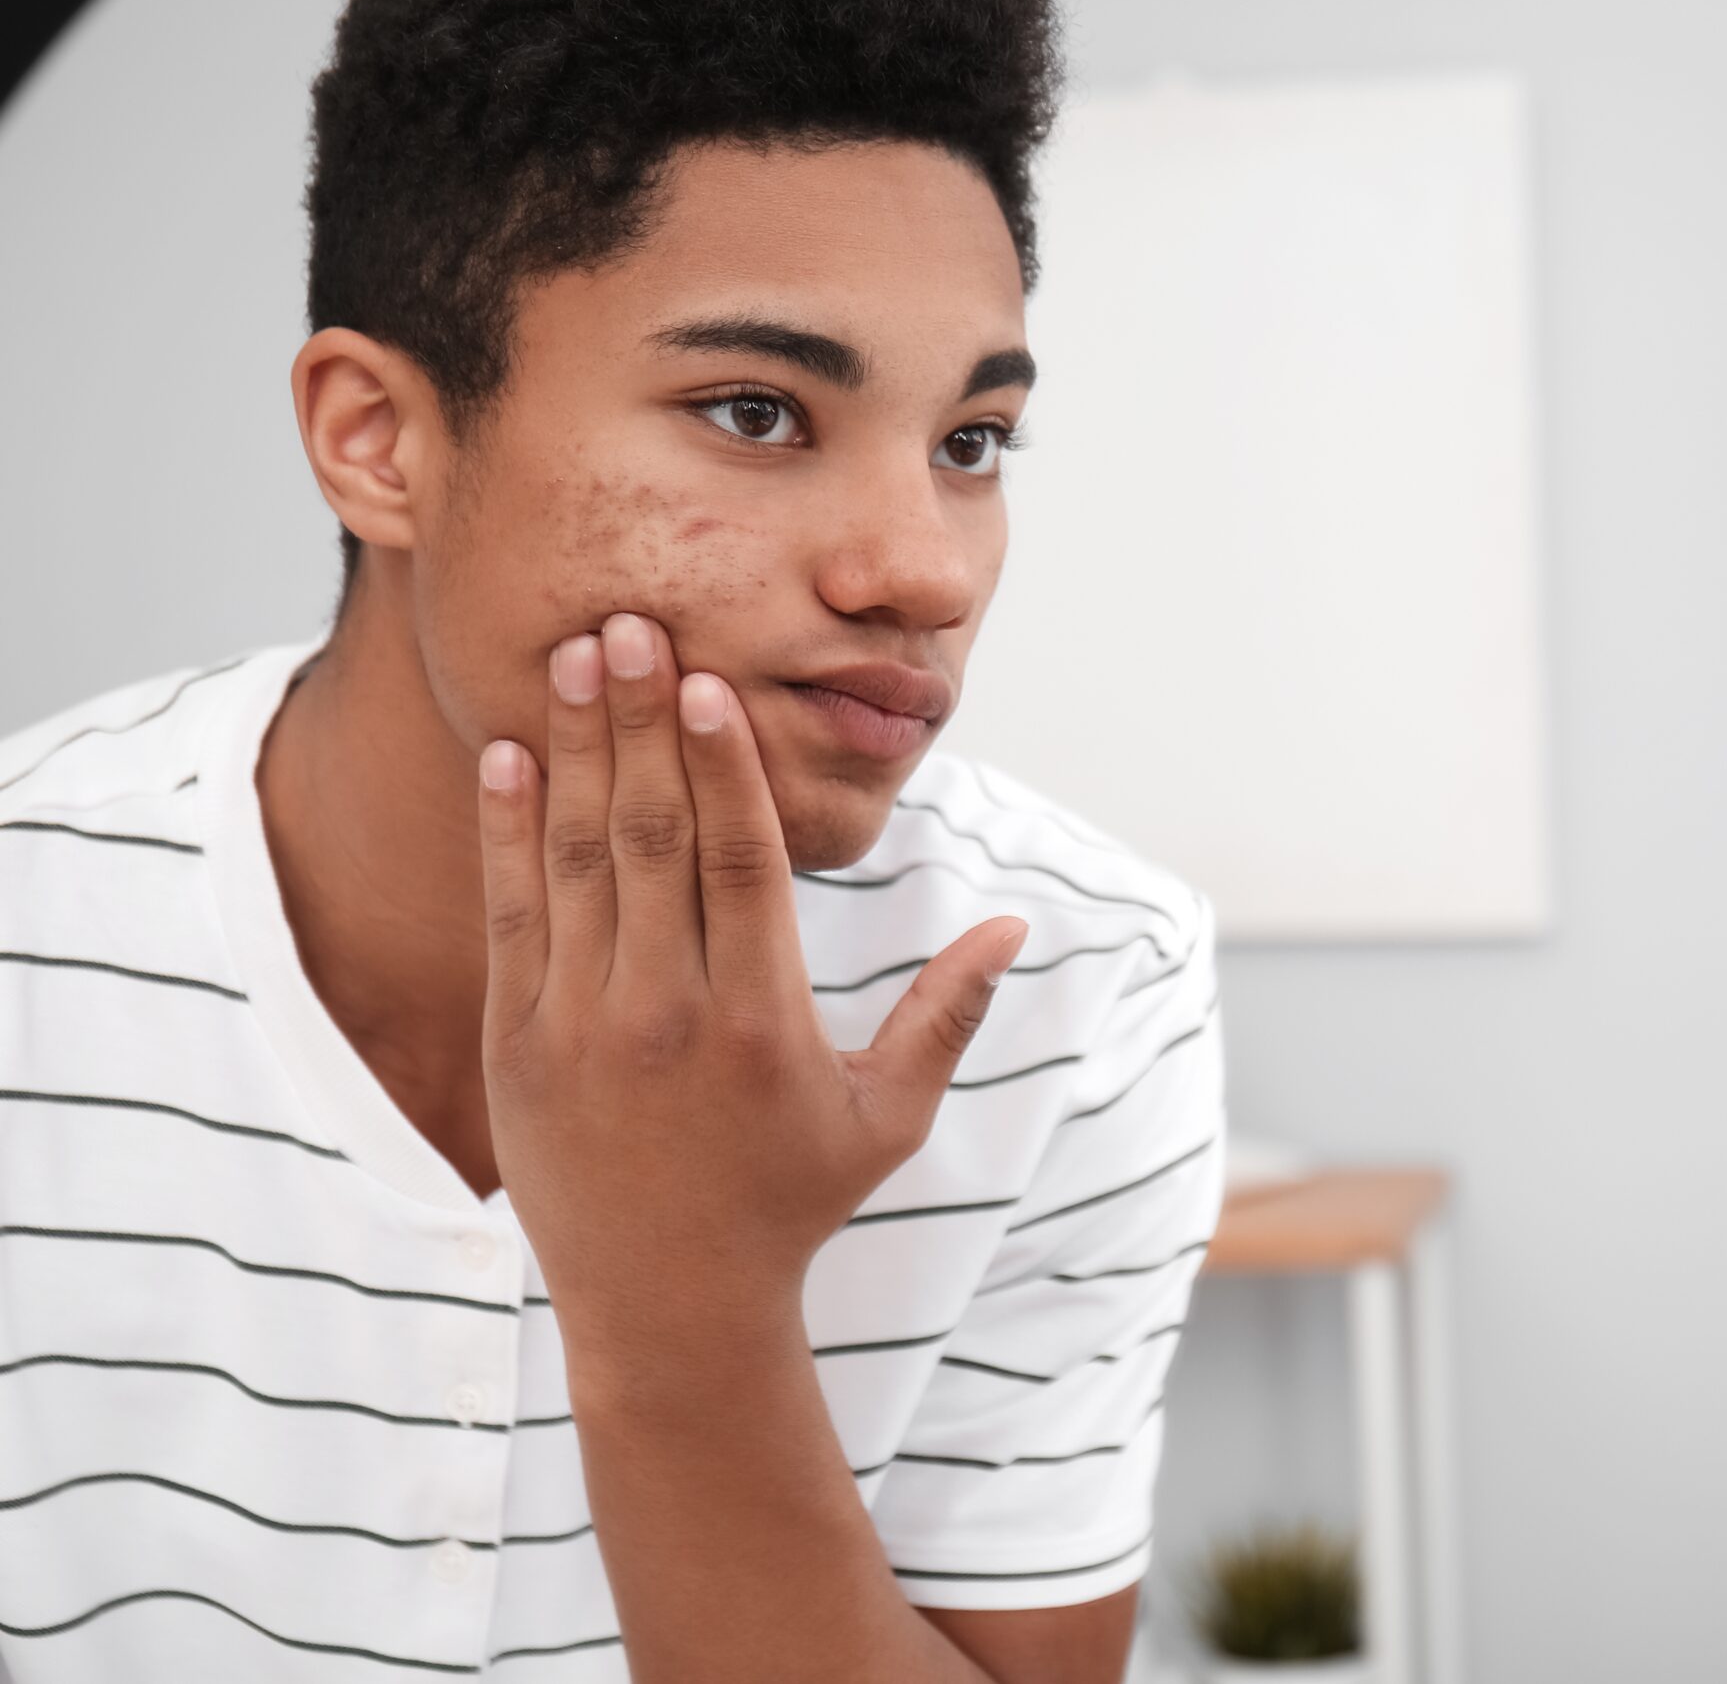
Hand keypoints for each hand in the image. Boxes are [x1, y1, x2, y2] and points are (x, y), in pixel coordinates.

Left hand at [472, 610, 1027, 1358]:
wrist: (668, 1308)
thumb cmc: (792, 1202)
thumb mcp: (890, 1116)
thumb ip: (948, 1014)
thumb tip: (1015, 925)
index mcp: (762, 1026)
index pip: (740, 868)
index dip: (724, 769)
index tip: (710, 682)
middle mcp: (666, 1018)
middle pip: (652, 841)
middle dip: (642, 723)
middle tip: (630, 622)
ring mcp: (581, 1030)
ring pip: (578, 862)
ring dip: (577, 751)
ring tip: (577, 656)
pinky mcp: (518, 1046)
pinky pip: (511, 917)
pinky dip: (508, 832)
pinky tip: (511, 755)